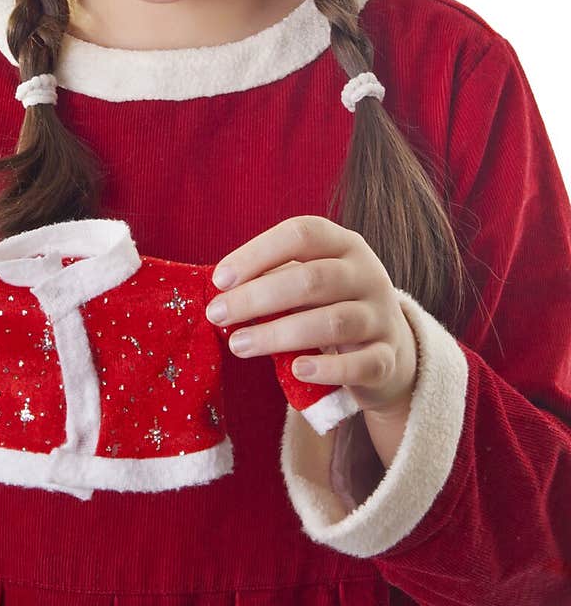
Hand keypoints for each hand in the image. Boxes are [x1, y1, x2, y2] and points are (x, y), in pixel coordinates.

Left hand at [205, 215, 417, 415]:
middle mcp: (367, 274)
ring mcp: (382, 316)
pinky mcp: (388, 358)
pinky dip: (327, 369)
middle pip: (312, 279)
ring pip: (333, 322)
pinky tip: (296, 371)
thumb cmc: (329, 306)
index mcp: (344, 244)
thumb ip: (274, 279)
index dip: (258, 253)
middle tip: (217, 315)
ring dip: (279, 334)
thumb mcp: (308, 282)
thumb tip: (223, 292)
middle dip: (257, 297)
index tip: (220, 279)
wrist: (387, 350)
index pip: (301, 234)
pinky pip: (361, 364)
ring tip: (238, 345)